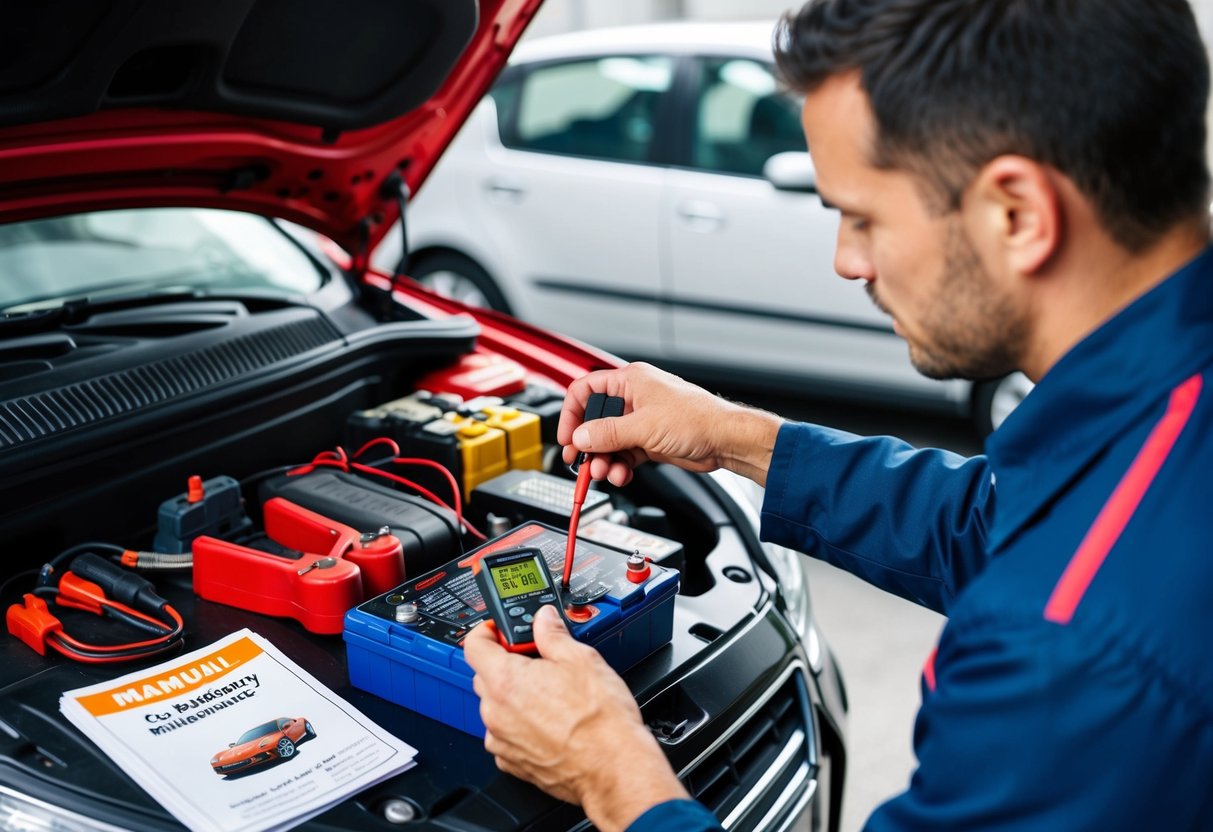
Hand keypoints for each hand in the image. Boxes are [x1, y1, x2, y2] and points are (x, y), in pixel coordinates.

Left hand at [464, 605, 687, 830]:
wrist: (613, 768)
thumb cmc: (600, 720)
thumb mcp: (582, 659)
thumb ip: (553, 634)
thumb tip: (544, 619)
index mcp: (506, 680)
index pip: (474, 644)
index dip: (487, 632)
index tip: (502, 631)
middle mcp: (496, 712)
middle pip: (484, 675)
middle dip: (506, 664)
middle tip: (538, 661)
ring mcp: (502, 740)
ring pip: (496, 707)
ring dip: (514, 697)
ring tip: (551, 696)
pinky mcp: (512, 763)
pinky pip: (505, 735)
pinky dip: (519, 726)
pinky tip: (550, 723)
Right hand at [557, 362, 782, 486]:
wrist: (725, 440)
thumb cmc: (698, 419)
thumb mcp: (644, 426)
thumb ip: (608, 433)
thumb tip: (581, 437)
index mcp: (630, 381)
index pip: (586, 390)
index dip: (572, 413)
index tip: (567, 437)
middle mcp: (634, 398)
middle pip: (595, 420)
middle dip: (588, 443)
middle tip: (581, 461)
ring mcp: (641, 421)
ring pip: (609, 441)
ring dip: (604, 459)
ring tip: (604, 472)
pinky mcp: (649, 441)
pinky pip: (624, 454)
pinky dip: (619, 466)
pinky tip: (621, 474)